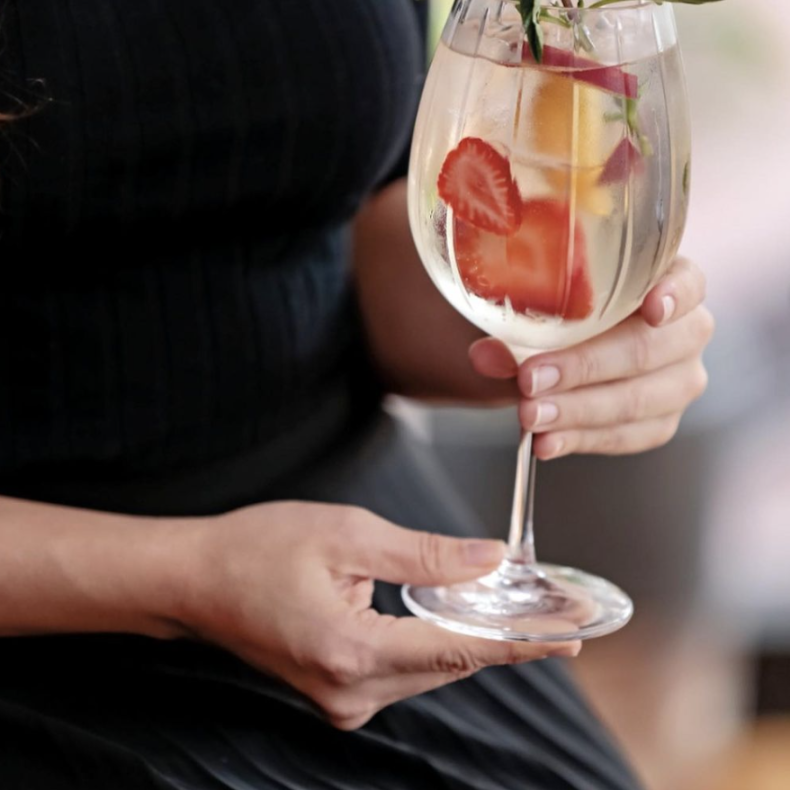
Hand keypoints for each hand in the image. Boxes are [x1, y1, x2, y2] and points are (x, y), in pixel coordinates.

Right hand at [177, 502, 578, 728]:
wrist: (196, 580)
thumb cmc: (259, 548)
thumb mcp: (347, 534)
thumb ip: (425, 554)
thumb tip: (490, 562)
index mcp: (355, 653)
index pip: (461, 649)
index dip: (523, 640)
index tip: (571, 635)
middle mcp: (352, 692)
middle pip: (452, 664)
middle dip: (506, 634)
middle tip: (557, 608)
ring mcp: (344, 700)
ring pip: (431, 668)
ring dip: (472, 636)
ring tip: (520, 607)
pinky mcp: (339, 691)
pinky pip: (406, 669)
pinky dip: (437, 642)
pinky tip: (460, 616)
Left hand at [469, 256, 713, 458]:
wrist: (559, 350)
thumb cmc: (556, 311)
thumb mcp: (534, 308)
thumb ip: (514, 326)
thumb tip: (486, 353)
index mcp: (666, 281)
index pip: (687, 282)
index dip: (673, 295)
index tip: (651, 310)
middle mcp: (686, 329)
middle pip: (648, 349)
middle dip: (585, 366)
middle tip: (530, 379)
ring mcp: (682, 379)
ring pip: (638, 400)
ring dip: (577, 410)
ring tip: (530, 416)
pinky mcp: (664, 421)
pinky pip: (629, 436)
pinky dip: (582, 439)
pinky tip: (547, 442)